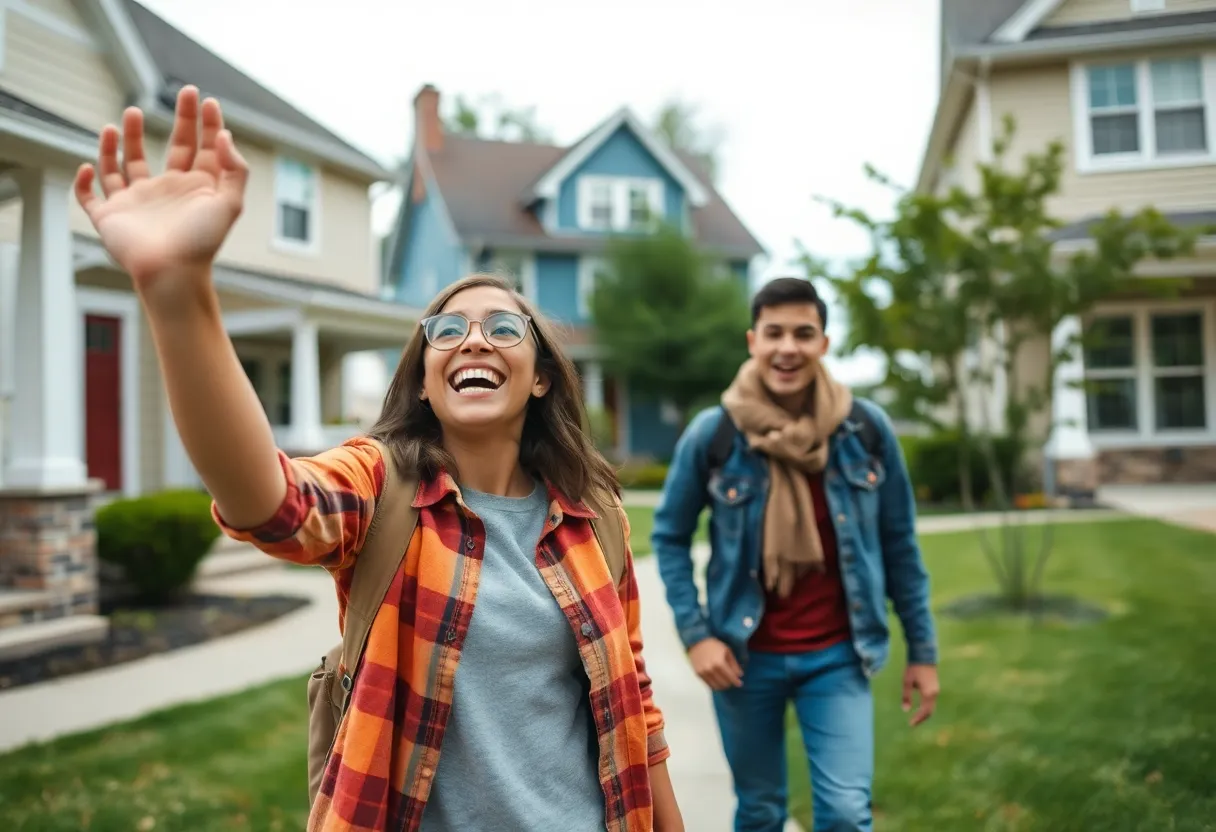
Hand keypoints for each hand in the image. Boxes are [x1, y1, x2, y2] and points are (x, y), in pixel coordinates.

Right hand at [74, 85, 247, 297]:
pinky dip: (84, 181)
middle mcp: (168, 192)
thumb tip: (224, 135)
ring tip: (129, 116)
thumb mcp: (230, 203)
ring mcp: (137, 203)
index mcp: (197, 189)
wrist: (172, 274)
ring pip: (127, 165)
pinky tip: (88, 164)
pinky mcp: (111, 217)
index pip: (203, 149)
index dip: (205, 124)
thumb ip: (235, 168)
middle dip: (177, 121)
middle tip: (182, 94)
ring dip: (125, 141)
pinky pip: (90, 196)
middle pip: (172, 148)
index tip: (205, 100)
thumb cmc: (202, 243)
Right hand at [688, 638, 742, 690]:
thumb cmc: (714, 645)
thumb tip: (739, 675)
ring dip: (722, 685)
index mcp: (720, 663)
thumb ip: (734, 664)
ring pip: (716, 686)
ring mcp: (704, 673)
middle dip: (730, 683)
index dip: (736, 682)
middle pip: (724, 683)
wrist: (697, 642)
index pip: (730, 677)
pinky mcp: (698, 674)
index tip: (740, 683)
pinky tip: (717, 681)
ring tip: (725, 681)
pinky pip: (709, 685)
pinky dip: (715, 685)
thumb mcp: (727, 651)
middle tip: (732, 680)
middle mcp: (711, 669)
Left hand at [901, 664, 938, 726]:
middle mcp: (934, 693)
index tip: (910, 724)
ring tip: (915, 718)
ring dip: (924, 713)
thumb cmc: (913, 668)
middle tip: (912, 723)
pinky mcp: (935, 687)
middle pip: (930, 711)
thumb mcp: (907, 682)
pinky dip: (926, 708)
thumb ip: (906, 696)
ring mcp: (936, 690)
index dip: (918, 719)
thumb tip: (905, 710)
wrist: (924, 656)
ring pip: (932, 707)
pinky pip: (932, 702)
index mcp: (928, 693)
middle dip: (922, 718)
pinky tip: (919, 708)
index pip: (924, 711)